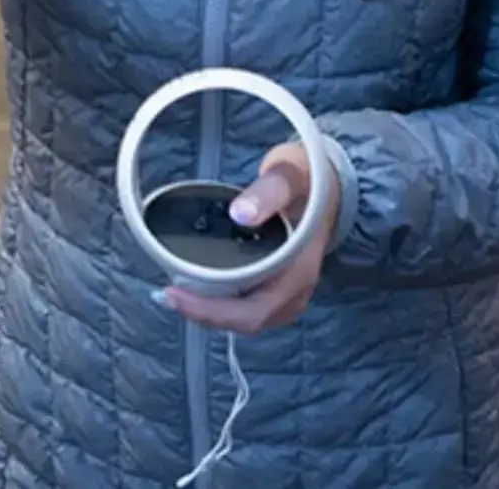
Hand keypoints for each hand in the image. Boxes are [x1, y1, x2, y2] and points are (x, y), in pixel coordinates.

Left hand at [157, 144, 337, 334]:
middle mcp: (295, 291)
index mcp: (298, 273)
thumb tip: (239, 214)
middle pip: (246, 320)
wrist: (331, 185)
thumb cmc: (309, 180)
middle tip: (167, 294)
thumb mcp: (289, 177)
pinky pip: (249, 306)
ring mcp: (288, 292)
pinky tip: (200, 290)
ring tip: (177, 294)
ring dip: (212, 312)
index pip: (253, 311)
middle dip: (204, 314)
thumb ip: (268, 193)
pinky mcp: (279, 286)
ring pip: (247, 317)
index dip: (212, 311)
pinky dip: (223, 304)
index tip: (175, 292)